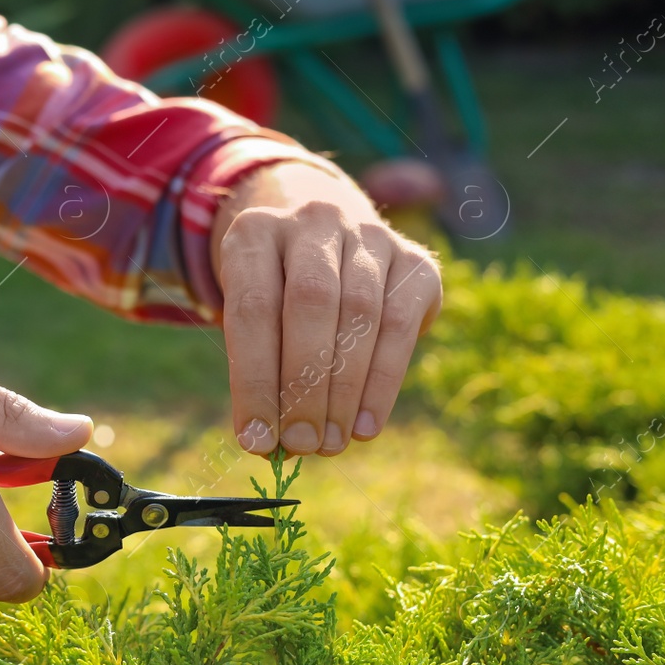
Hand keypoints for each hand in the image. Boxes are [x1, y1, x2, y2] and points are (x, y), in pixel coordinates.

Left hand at [211, 161, 441, 457]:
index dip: (253, 379)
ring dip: (345, 390)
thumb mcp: (249, 312)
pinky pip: (401, 324)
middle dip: (304, 385)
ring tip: (331, 442)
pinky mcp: (415, 260)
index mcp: (256, 232)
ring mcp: (370, 234)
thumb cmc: (273, 290)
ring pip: (360, 314)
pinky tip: (365, 424)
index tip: (256, 438)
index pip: (252, 309)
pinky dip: (382, 381)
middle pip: (310, 304)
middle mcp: (314, 221)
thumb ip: (255, 365)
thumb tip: (267, 443)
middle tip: (301, 443)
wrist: (319, 234)